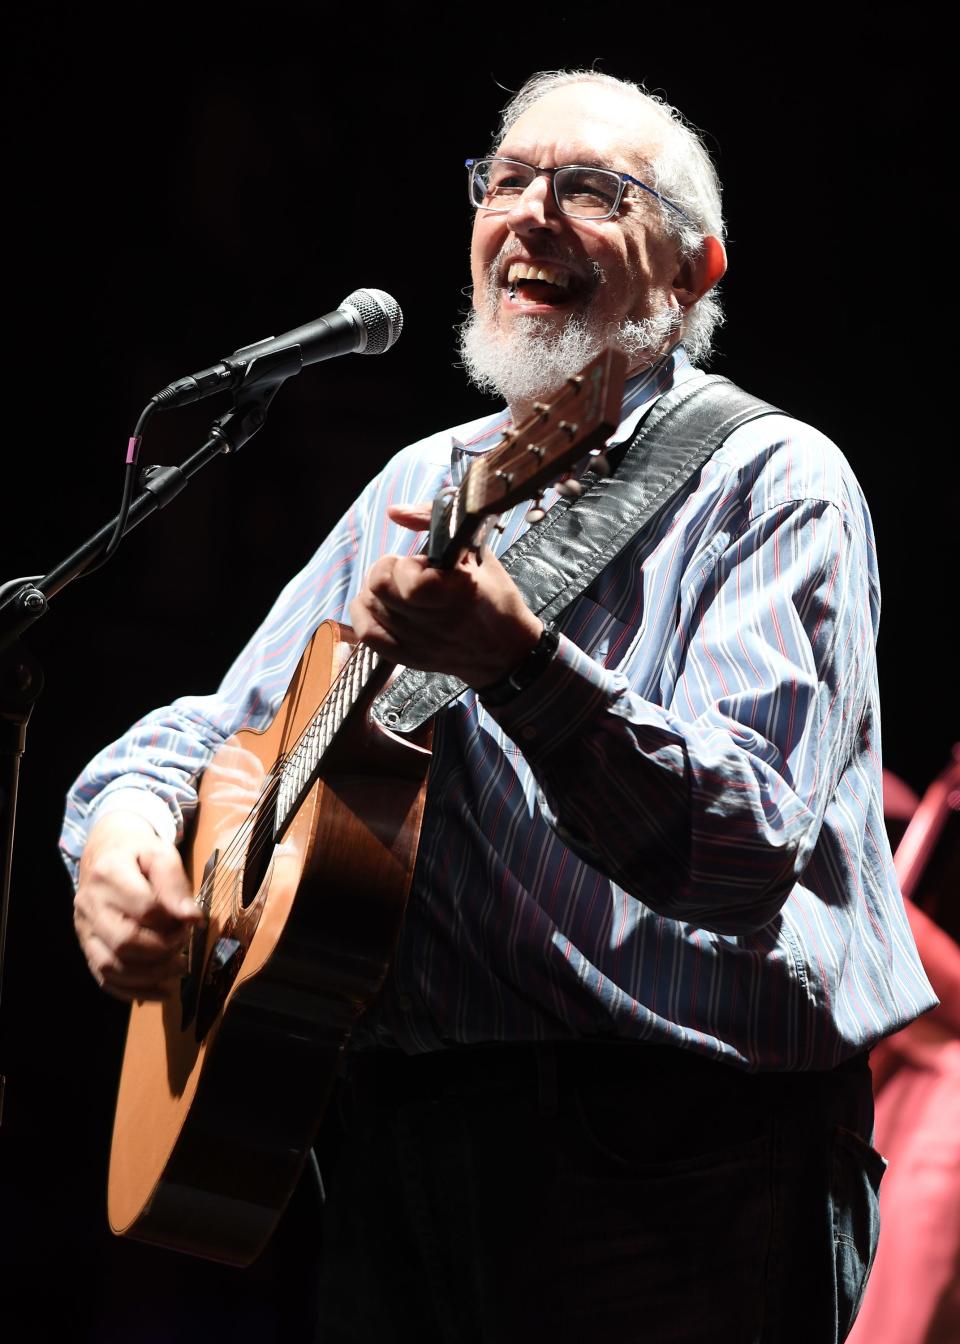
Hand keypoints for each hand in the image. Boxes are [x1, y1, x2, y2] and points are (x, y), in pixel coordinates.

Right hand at [74, 811, 204, 1001]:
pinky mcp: (86, 944)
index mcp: (109, 874)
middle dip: (161, 951)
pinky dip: (132, 991)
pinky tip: (160, 992)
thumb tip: (192, 918)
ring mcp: (83, 927)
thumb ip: (175, 884)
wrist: (105, 850)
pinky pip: (103, 977)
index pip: (144, 908)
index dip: (173, 922)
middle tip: (184, 946)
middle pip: (123, 942)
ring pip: (110, 966)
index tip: (192, 923)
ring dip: (150, 975)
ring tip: (179, 969)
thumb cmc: (138, 852)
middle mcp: (89, 903)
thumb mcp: (161, 854)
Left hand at [349, 503, 542, 687]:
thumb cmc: (495, 598)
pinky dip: (364, 613)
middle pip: (378, 586)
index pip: (406, 576)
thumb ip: (435, 521)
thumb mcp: (477, 551)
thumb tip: (395, 511)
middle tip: (406, 573)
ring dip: (378, 590)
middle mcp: (434, 621)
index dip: (410, 563)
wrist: (507, 652)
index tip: (426, 564)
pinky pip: (366, 633)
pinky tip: (380, 605)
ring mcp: (418, 642)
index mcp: (456, 594)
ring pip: (369, 605)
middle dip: (387, 570)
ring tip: (398, 589)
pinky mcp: (408, 657)